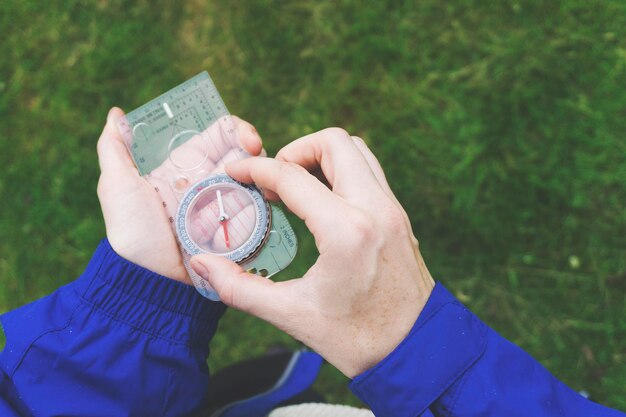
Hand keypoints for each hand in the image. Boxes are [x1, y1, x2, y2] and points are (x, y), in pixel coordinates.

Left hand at [96, 107, 262, 283]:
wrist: (150, 280)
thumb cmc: (131, 232)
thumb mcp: (117, 186)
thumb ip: (114, 149)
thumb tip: (116, 114)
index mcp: (184, 169)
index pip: (215, 137)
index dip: (233, 128)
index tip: (243, 134)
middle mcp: (208, 184)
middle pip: (240, 155)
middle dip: (251, 145)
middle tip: (256, 147)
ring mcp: (225, 208)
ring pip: (253, 180)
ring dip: (260, 172)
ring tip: (261, 170)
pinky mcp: (237, 232)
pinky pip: (257, 212)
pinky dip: (264, 201)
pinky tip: (267, 194)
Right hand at [190, 128, 434, 376]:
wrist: (417, 351)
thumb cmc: (357, 339)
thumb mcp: (293, 315)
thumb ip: (240, 289)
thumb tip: (203, 266)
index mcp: (346, 231)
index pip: (292, 176)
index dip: (255, 168)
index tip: (235, 171)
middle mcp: (375, 209)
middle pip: (334, 142)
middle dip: (295, 150)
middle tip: (273, 179)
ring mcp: (392, 210)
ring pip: (357, 151)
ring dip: (322, 156)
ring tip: (296, 186)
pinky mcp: (399, 217)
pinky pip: (369, 172)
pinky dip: (342, 171)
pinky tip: (321, 202)